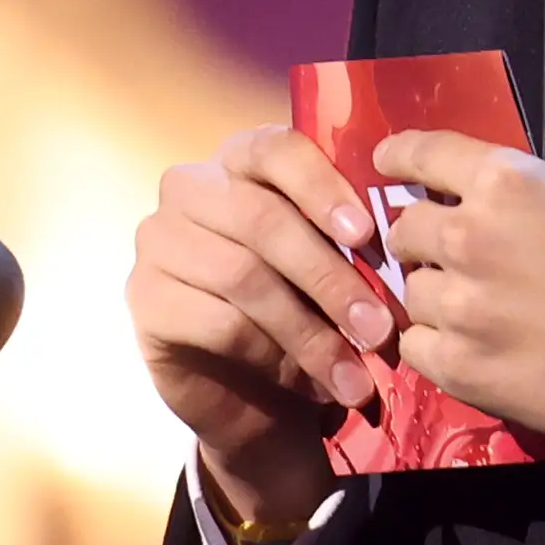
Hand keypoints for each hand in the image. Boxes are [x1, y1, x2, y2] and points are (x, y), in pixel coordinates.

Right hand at [128, 126, 398, 528]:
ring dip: (310, 332)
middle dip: (329, 277)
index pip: (277, 149)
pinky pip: (218, 323)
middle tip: (379, 329)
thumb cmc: (303, 310)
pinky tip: (308, 384)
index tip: (367, 235)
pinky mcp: (145, 302)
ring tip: (356, 376)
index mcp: (242, 160)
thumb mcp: (333, 270)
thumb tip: (398, 257)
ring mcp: (159, 242)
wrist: (254, 395)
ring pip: (242, 276)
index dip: (324, 188)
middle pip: (261, 218)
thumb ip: (351, 246)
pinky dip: (273, 356)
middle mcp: (191, 188)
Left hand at [373, 131, 544, 519]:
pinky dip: (437, 344)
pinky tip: (476, 348)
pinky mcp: (459, 368)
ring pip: (411, 291)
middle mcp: (470, 236)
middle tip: (453, 257)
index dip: (398, 157)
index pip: (422, 154)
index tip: (388, 164)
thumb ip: (539, 199)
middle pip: (406, 228)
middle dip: (422, 238)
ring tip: (478, 312)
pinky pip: (416, 346)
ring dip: (436, 295)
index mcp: (509, 182)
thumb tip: (509, 209)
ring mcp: (460, 307)